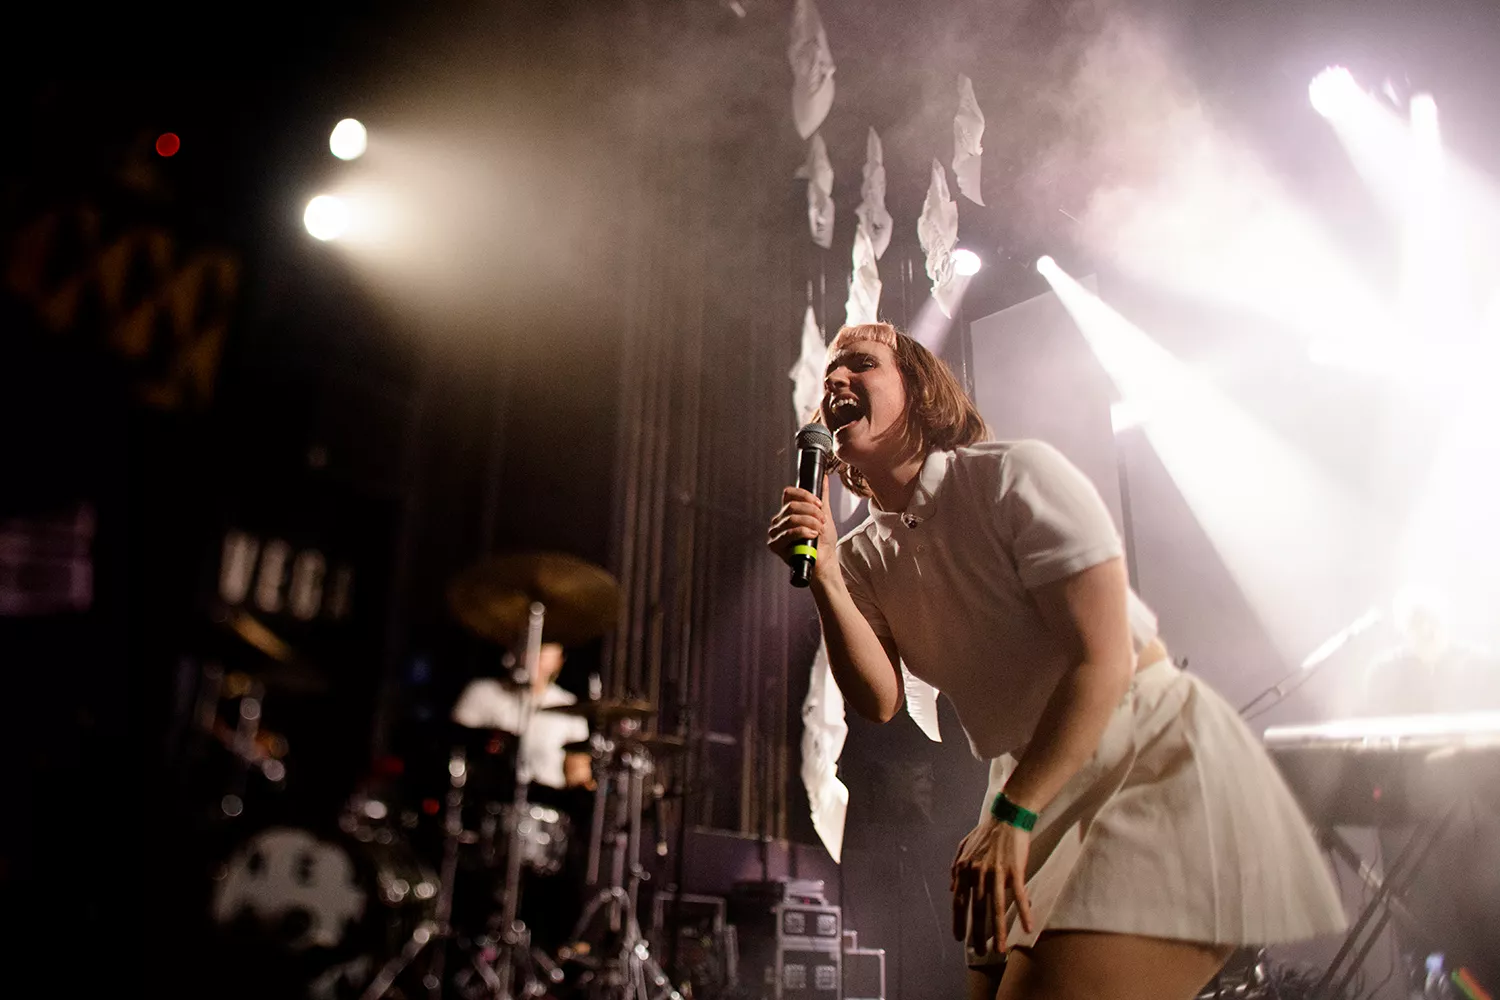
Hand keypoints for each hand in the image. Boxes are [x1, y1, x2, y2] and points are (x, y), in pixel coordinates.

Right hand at [766, 478, 837, 577]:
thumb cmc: (823, 541)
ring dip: (810, 523)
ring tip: (819, 530)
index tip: (819, 503)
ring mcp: (776, 533)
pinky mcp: (775, 545)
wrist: (825, 561)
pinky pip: (789, 533)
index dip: (805, 495)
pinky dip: (804, 532)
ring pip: (792, 518)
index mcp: (788, 512)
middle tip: (822, 520)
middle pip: (791, 506)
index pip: (788, 493)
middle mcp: (779, 521)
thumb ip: (823, 496)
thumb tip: (824, 478)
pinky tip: (812, 535)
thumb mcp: (825, 514)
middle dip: (811, 512)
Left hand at [950, 816, 1033, 954]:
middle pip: (976, 910)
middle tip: (979, 952)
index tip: (959, 937)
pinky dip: (1024, 913)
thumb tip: (950, 890)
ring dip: (998, 932)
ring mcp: (995, 873)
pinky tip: (1027, 928)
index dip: (959, 921)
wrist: (1006, 817)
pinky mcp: (1014, 871)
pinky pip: (1018, 896)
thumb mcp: (963, 848)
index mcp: (964, 870)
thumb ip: (955, 869)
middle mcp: (977, 874)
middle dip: (977, 934)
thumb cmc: (986, 833)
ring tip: (999, 950)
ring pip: (996, 908)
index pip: (958, 902)